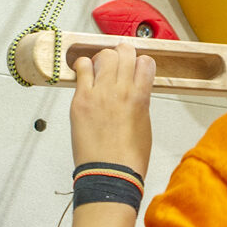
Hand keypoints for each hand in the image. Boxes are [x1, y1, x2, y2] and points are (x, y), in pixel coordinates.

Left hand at [70, 43, 155, 176]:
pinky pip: (81, 69)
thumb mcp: (144, 124)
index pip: (146, 62)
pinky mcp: (81, 100)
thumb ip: (139, 101)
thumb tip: (133, 90)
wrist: (109, 174)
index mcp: (141, 97)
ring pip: (104, 56)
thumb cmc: (129, 156)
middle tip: (118, 62)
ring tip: (100, 68)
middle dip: (123, 54)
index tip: (136, 67)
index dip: (141, 63)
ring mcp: (100, 93)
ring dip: (104, 58)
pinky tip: (85, 74)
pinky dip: (84, 66)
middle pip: (124, 52)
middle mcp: (122, 90)